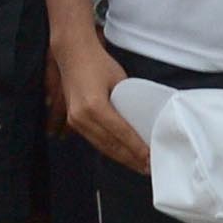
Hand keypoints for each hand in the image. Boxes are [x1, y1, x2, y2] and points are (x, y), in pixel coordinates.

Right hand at [56, 39, 149, 173]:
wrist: (72, 54)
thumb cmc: (97, 63)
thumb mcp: (119, 80)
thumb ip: (127, 103)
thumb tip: (143, 122)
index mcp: (94, 106)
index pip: (121, 134)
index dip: (136, 149)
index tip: (149, 159)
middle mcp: (82, 117)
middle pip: (111, 146)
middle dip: (130, 159)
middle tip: (147, 168)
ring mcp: (75, 120)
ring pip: (102, 146)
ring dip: (120, 158)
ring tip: (137, 165)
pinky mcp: (73, 120)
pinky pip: (94, 140)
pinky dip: (109, 149)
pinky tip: (121, 155)